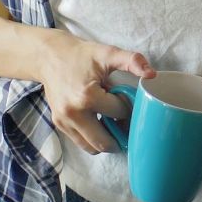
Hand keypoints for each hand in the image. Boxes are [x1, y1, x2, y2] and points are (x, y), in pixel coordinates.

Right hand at [39, 35, 155, 154]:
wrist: (50, 56)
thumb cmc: (81, 55)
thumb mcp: (108, 53)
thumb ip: (132, 61)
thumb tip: (152, 75)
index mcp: (87, 97)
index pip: (119, 113)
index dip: (128, 106)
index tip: (126, 98)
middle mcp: (73, 114)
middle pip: (104, 142)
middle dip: (119, 135)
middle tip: (125, 123)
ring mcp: (63, 122)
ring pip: (92, 147)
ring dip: (105, 139)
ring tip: (111, 122)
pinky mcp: (59, 124)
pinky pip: (81, 142)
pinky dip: (92, 137)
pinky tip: (98, 121)